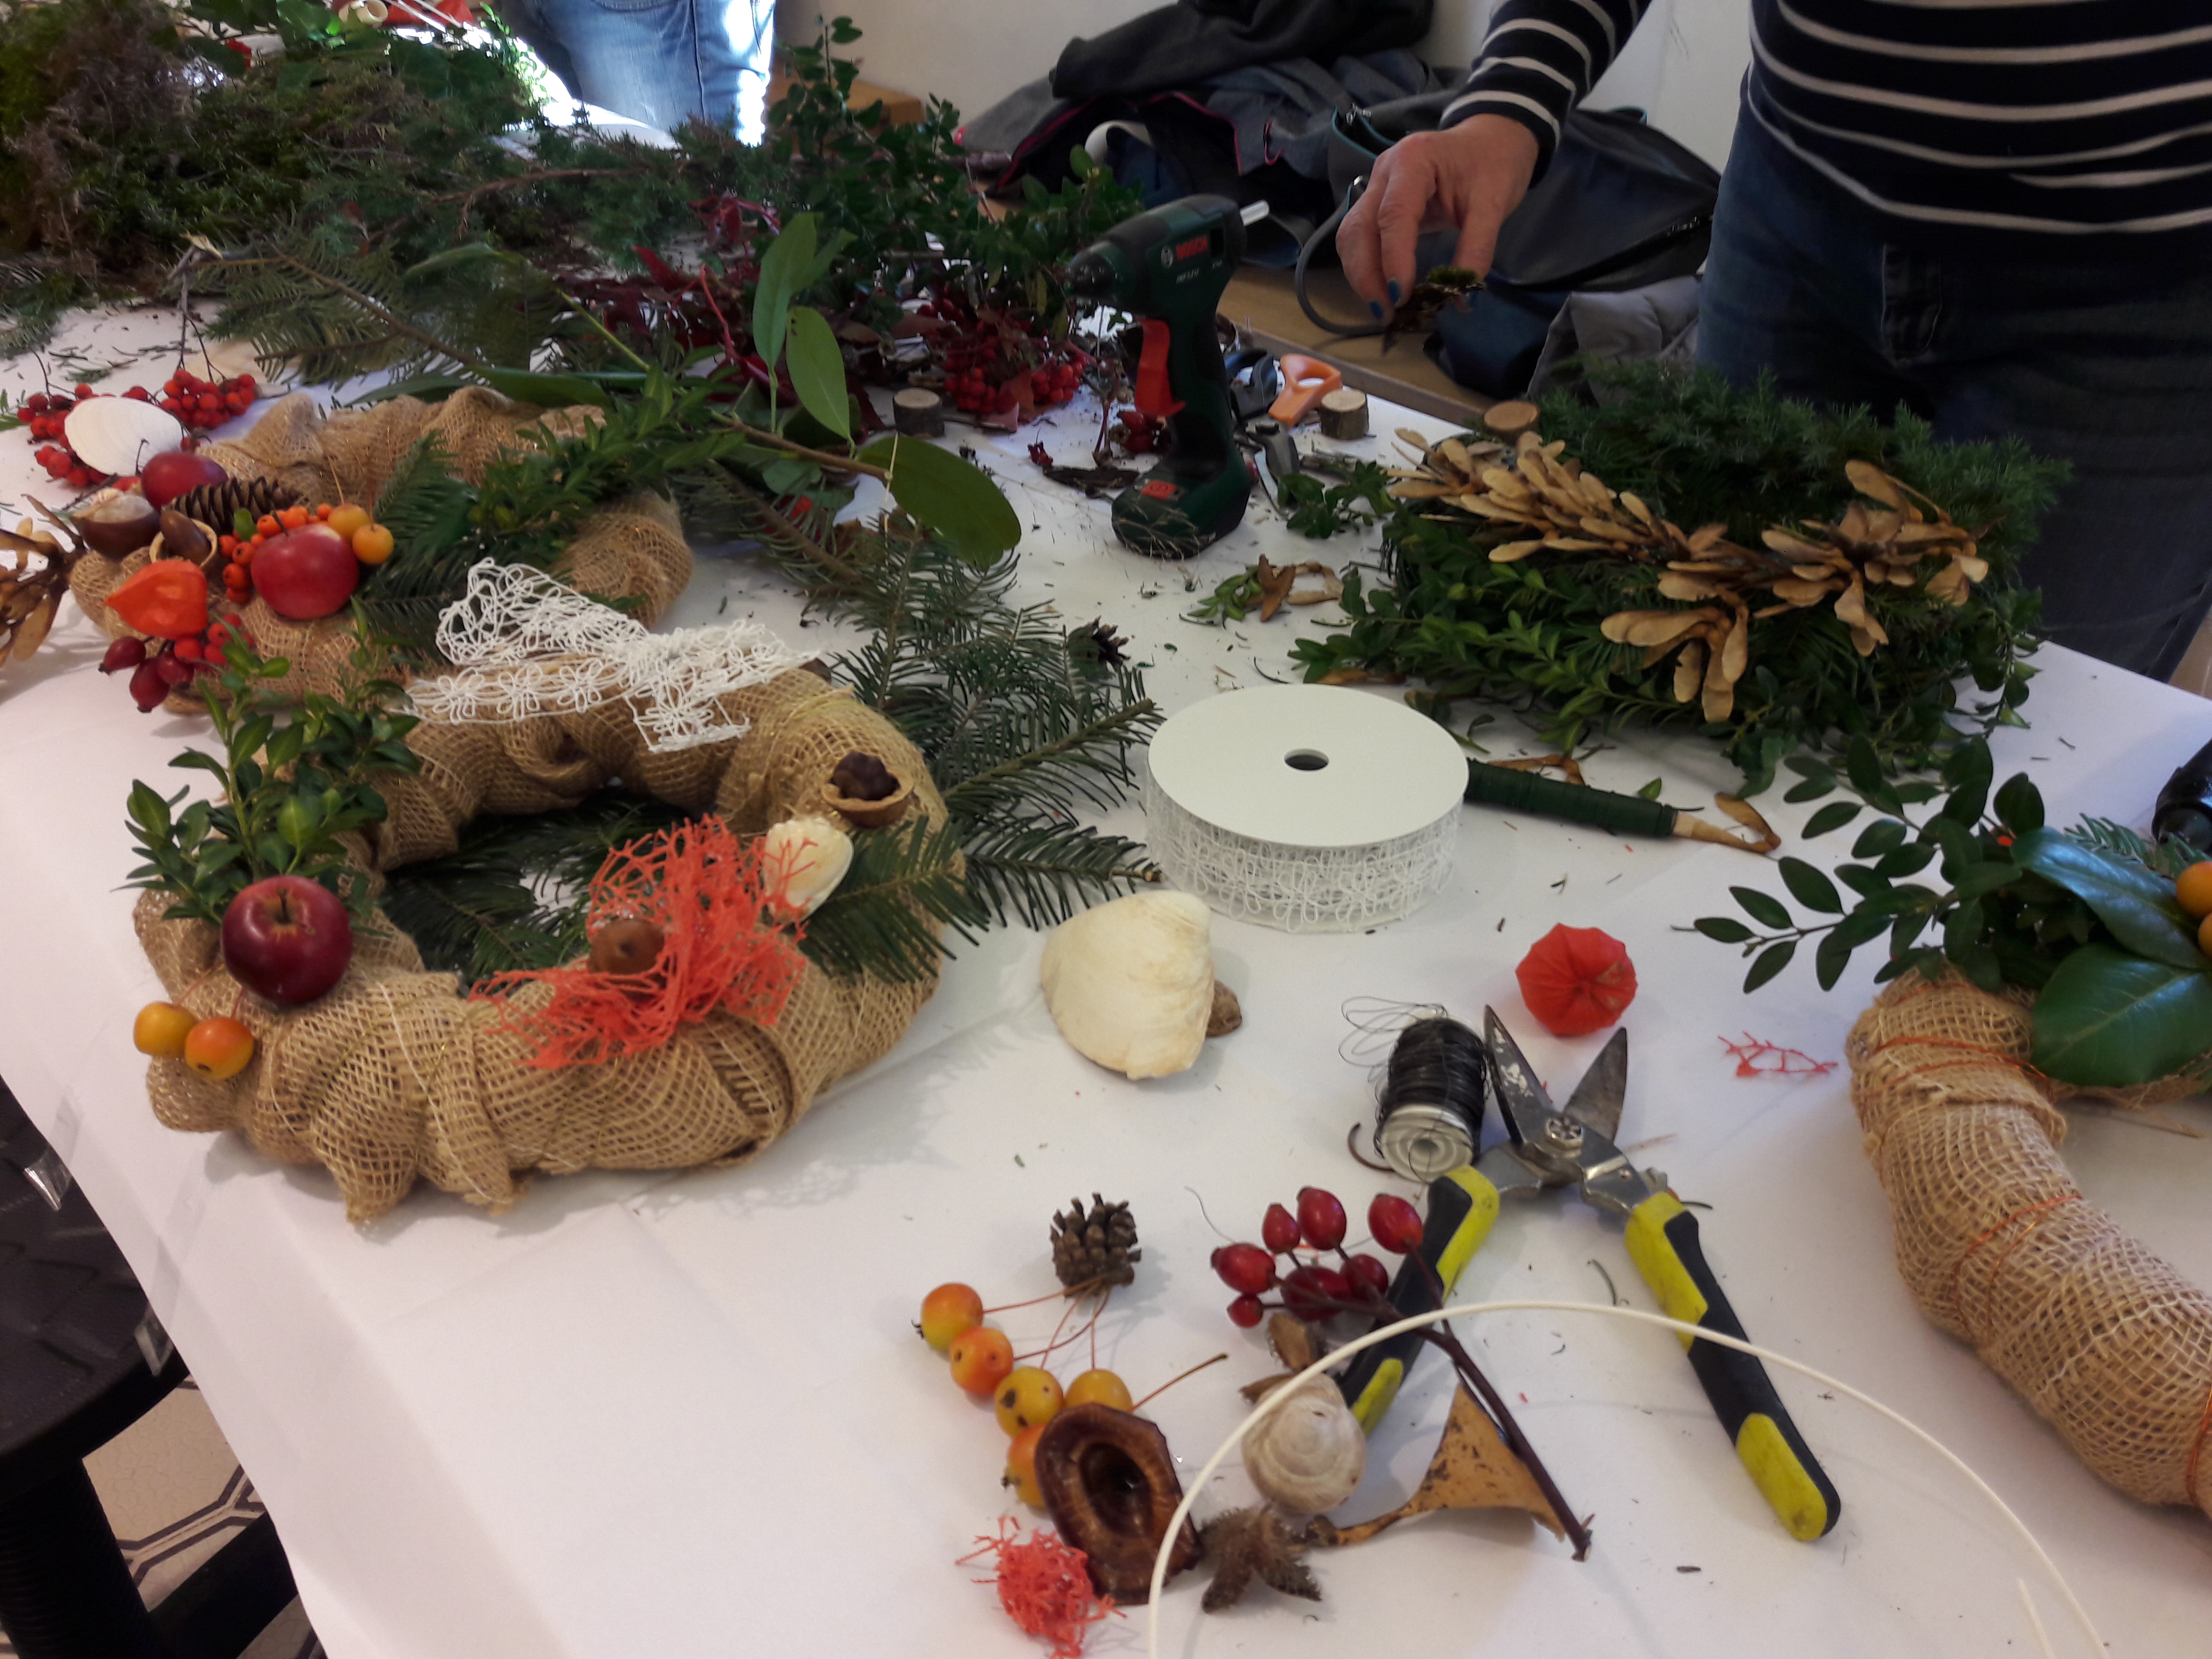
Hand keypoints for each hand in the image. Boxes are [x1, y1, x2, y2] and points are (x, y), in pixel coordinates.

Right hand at [1337, 114, 1540, 317]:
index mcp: (1413, 160)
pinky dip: (1366, 268)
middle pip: (1358, 228)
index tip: (1402, 298)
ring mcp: (1376, 186)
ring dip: (1361, 276)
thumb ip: (1477, 248)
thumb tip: (1460, 298)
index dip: (1393, 260)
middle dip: (1366, 276)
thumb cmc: (1494, 163)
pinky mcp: (1377, 202)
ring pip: (1351, 236)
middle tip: (1387, 315)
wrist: (1492, 139)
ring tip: (1383, 309)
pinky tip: (1382, 291)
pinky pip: (1360, 238)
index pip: (1393, 215)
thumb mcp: (1494, 203)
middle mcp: (1384, 171)